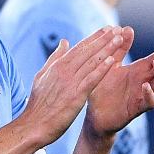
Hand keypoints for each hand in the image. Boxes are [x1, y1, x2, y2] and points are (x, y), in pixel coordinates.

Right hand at [21, 26, 130, 144]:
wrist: (33, 125)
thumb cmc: (38, 103)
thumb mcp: (42, 76)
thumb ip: (55, 58)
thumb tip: (64, 41)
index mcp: (57, 65)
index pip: (79, 47)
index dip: (94, 37)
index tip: (107, 29)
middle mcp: (64, 70)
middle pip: (88, 51)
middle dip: (104, 39)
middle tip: (117, 29)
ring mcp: (70, 82)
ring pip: (92, 62)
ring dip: (107, 49)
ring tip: (119, 39)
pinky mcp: (75, 96)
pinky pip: (91, 79)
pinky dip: (102, 70)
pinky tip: (113, 61)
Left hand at [86, 31, 153, 136]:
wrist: (94, 112)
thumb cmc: (103, 87)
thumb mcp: (111, 63)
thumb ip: (120, 48)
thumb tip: (128, 27)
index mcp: (140, 70)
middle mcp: (145, 81)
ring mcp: (142, 95)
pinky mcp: (136, 109)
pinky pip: (149, 103)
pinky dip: (149, 95)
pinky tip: (145, 85)